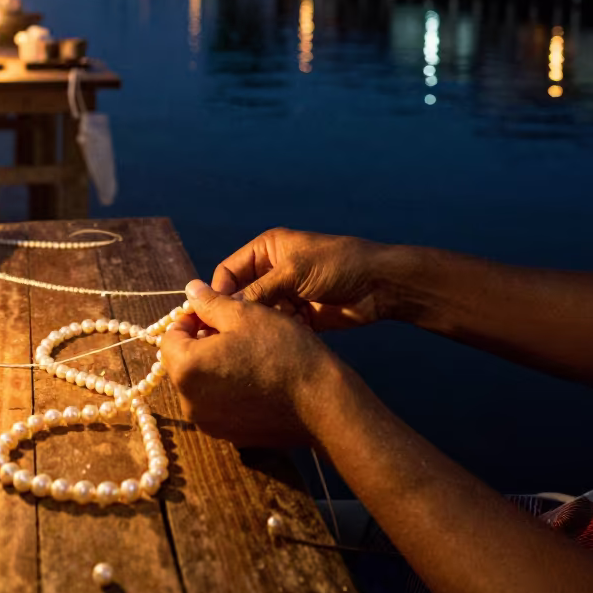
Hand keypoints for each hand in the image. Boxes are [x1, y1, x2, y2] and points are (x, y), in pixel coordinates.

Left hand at [161, 280, 334, 445]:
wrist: (321, 402)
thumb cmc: (281, 351)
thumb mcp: (245, 313)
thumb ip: (209, 302)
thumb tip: (190, 290)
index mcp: (186, 369)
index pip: (170, 338)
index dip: (190, 320)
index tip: (214, 312)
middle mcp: (190, 402)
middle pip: (182, 363)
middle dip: (200, 344)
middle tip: (233, 330)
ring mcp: (209, 423)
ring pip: (200, 385)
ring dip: (214, 366)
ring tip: (247, 352)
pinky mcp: (229, 436)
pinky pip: (218, 405)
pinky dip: (227, 389)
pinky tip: (256, 377)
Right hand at [212, 227, 408, 330]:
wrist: (379, 284)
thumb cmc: (337, 264)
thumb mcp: (294, 272)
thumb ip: (259, 290)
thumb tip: (223, 306)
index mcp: (267, 250)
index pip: (229, 271)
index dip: (219, 292)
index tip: (212, 316)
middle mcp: (272, 271)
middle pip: (242, 296)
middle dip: (238, 314)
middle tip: (229, 336)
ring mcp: (287, 295)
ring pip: (259, 316)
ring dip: (261, 327)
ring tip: (260, 340)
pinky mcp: (301, 316)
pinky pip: (279, 328)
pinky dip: (279, 335)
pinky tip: (282, 342)